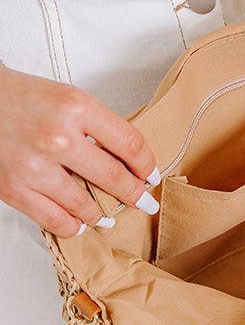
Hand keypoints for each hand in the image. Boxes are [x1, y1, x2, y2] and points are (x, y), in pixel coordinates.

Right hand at [0, 65, 160, 237]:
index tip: (151, 175)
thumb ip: (98, 126)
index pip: (130, 144)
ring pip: (86, 206)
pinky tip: (80, 223)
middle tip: (145, 202)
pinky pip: (56, 220)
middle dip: (136, 195)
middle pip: (114, 178)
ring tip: (108, 217)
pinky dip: (74, 226)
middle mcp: (57, 137)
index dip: (147, 165)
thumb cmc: (23, 98)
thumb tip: (130, 161)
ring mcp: (35, 167)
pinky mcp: (14, 189)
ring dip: (103, 215)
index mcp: (76, 108)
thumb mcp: (69, 98)